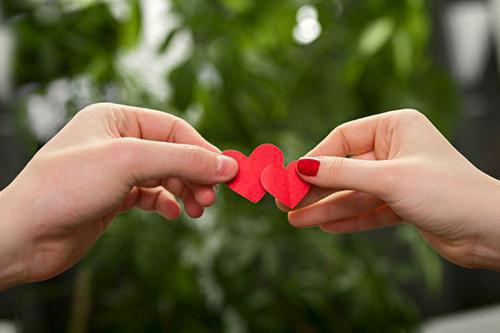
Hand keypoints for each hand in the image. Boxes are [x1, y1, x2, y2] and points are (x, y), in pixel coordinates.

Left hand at [0, 103, 237, 288]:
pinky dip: (166, 203)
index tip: (226, 172)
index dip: (202, 149)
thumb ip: (182, 160)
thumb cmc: (67, 186)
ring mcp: (115, 170)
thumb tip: (226, 164)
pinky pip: (151, 195)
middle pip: (172, 152)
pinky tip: (172, 214)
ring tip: (197, 209)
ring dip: (185, 191)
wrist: (26, 236)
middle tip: (210, 198)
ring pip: (165, 175)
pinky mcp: (113, 197)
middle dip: (194, 175)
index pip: (173, 128)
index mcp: (116, 118)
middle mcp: (116, 140)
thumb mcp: (130, 162)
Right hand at [287, 109, 499, 269]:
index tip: (290, 176)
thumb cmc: (447, 191)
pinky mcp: (402, 203)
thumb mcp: (388, 178)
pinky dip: (347, 217)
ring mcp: (398, 177)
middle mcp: (395, 149)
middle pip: (344, 167)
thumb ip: (342, 173)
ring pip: (353, 191)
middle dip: (315, 187)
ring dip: (325, 207)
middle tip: (285, 201)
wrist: (490, 230)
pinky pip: (367, 208)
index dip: (314, 158)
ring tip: (295, 220)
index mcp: (395, 127)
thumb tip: (301, 166)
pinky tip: (323, 225)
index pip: (342, 139)